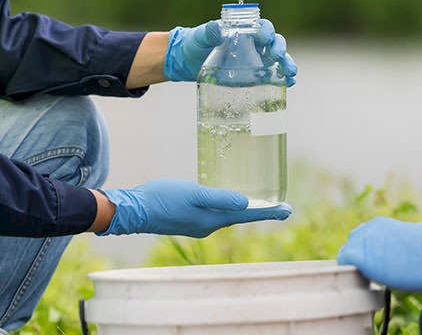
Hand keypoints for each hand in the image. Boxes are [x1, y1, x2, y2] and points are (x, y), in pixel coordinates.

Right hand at [97, 178, 292, 236]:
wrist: (133, 210)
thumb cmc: (162, 199)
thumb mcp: (193, 194)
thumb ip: (219, 198)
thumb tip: (246, 203)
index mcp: (212, 220)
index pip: (247, 216)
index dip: (268, 212)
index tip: (288, 210)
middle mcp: (208, 226)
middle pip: (241, 217)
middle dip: (261, 212)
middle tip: (280, 207)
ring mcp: (197, 224)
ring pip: (227, 216)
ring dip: (245, 211)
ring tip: (258, 203)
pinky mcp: (188, 219)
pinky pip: (215, 214)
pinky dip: (227, 207)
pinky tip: (226, 200)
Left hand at [163, 19, 297, 84]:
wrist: (188, 62)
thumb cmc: (195, 43)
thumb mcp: (200, 36)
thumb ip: (208, 32)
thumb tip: (216, 27)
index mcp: (245, 30)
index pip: (263, 27)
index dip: (267, 31)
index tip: (265, 39)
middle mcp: (255, 44)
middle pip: (275, 43)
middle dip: (280, 49)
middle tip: (278, 57)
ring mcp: (256, 60)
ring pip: (278, 60)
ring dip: (287, 65)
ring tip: (291, 74)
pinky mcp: (254, 76)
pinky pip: (272, 76)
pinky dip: (282, 79)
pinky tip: (288, 84)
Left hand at [337, 217, 421, 291]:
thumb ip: (411, 233)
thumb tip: (421, 232)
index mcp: (382, 224)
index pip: (363, 237)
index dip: (368, 252)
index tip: (378, 265)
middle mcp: (369, 228)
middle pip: (352, 244)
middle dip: (359, 258)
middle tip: (373, 275)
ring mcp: (364, 241)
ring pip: (346, 253)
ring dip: (355, 267)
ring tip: (370, 281)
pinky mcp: (361, 256)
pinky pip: (344, 262)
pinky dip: (349, 272)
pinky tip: (365, 282)